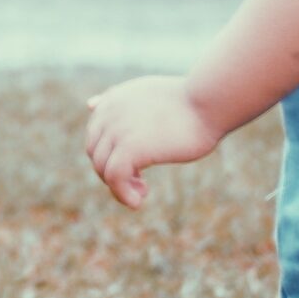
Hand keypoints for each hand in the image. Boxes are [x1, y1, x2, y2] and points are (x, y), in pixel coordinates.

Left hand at [83, 75, 219, 209]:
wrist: (208, 102)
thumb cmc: (187, 102)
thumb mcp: (145, 95)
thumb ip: (118, 103)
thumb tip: (90, 105)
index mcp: (113, 99)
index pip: (95, 136)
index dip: (111, 155)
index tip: (134, 166)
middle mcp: (110, 113)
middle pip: (96, 153)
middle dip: (112, 171)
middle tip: (140, 183)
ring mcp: (117, 130)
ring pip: (102, 168)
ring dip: (119, 187)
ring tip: (141, 192)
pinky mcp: (129, 148)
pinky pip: (114, 179)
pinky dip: (122, 195)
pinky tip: (137, 202)